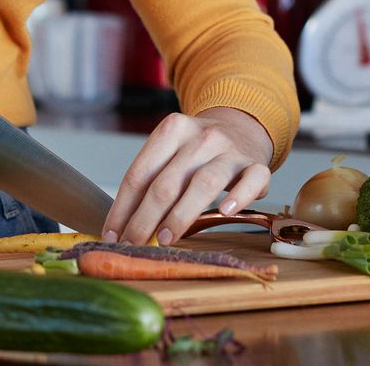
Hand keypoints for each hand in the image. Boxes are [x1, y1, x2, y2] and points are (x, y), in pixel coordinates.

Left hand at [102, 108, 272, 245]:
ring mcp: (231, 150)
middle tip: (134, 243)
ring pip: (205, 183)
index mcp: (172, 130)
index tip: (112, 235)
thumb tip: (122, 228)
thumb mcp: (171, 152)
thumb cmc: (197, 150)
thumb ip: (151, 181)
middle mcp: (201, 136)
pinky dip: (239, 196)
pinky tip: (225, 212)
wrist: (241, 127)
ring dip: (181, 214)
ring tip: (165, 238)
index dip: (123, 208)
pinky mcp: (257, 165)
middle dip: (145, 218)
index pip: (140, 173)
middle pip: (167, 182)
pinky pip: (252, 180)